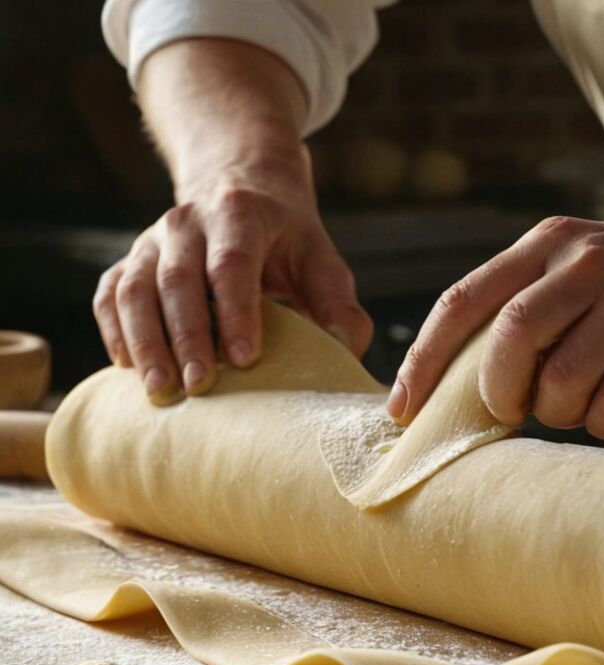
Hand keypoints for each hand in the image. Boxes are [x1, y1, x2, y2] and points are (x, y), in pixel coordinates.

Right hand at [92, 163, 372, 403]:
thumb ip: (339, 305)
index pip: (232, 264)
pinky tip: (127, 367)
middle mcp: (187, 223)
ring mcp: (151, 240)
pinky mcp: (130, 260)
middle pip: (178, 280)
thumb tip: (345, 349)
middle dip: (187, 337)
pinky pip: (110, 294)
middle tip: (199, 386)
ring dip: (145, 341)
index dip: (237, 311)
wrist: (240, 187)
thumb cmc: (287, 240)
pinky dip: (114, 330)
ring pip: (135, 288)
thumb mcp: (321, 260)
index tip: (246, 358)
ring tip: (160, 389)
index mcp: (239, 216)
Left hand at [387, 213, 603, 439]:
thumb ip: (524, 304)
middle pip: (509, 339)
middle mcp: (587, 262)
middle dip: (498, 391)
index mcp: (548, 241)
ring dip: (559, 413)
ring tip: (581, 400)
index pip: (464, 300)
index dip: (424, 360)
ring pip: (561, 383)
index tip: (403, 408)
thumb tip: (455, 385)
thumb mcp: (579, 265)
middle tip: (511, 409)